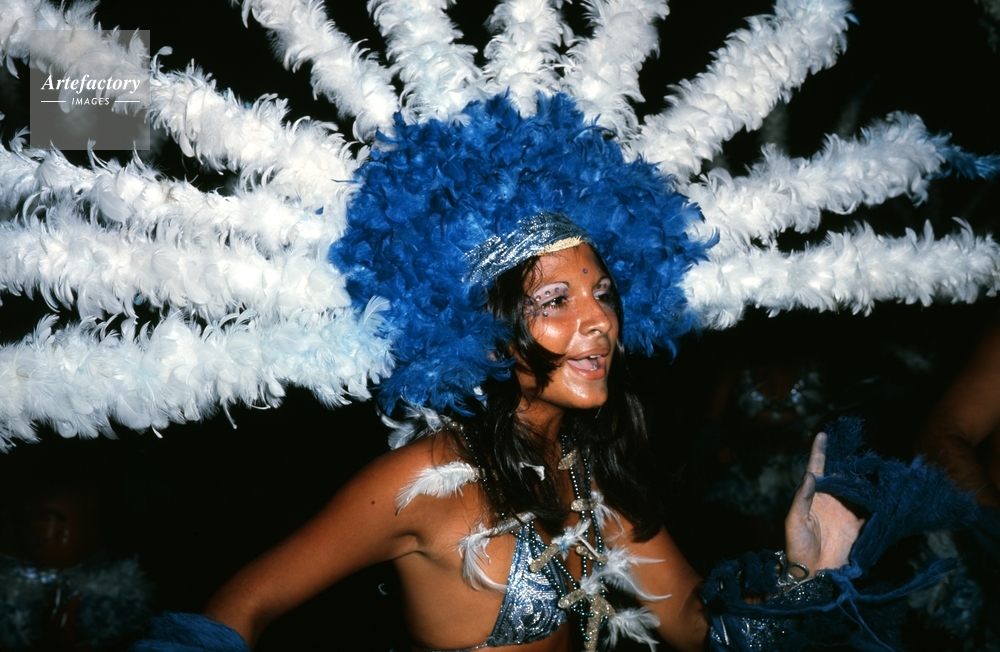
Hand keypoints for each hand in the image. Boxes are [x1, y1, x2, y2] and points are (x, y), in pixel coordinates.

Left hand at [784, 433, 864, 574]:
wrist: (813, 572)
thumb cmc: (797, 546)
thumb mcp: (794, 521)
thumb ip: (801, 498)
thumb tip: (810, 476)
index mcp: (813, 495)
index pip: (816, 468)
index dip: (820, 451)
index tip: (823, 434)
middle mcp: (831, 499)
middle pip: (841, 475)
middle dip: (849, 460)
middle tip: (859, 444)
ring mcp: (846, 510)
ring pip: (858, 488)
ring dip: (865, 477)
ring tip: (875, 462)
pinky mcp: (859, 524)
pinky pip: (871, 508)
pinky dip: (878, 499)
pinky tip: (886, 487)